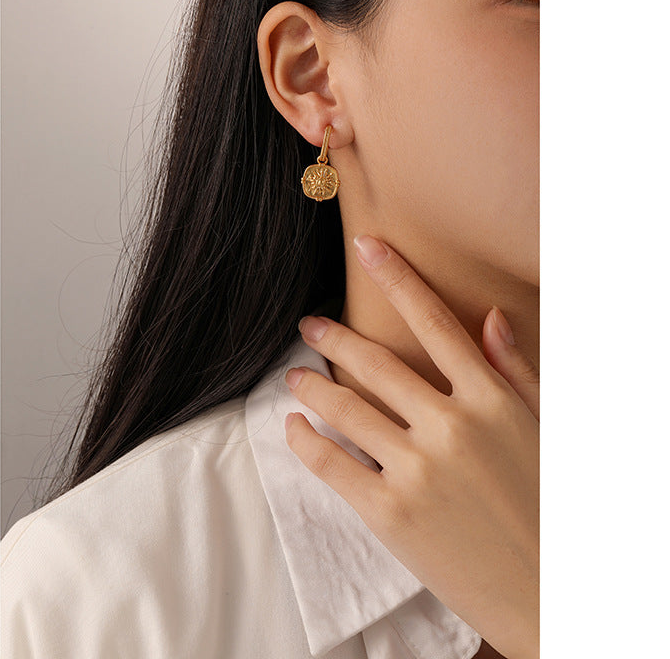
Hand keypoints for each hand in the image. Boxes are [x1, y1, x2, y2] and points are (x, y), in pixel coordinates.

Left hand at [283, 235, 538, 658]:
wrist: (545, 595)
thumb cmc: (547, 504)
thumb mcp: (542, 429)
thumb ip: (516, 369)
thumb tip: (490, 316)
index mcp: (491, 399)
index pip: (435, 322)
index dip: (398, 277)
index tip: (367, 246)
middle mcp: (451, 425)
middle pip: (376, 362)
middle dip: (334, 335)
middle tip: (309, 323)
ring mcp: (417, 469)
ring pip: (346, 408)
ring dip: (312, 386)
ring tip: (294, 377)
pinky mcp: (389, 512)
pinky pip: (331, 463)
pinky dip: (305, 440)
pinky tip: (294, 426)